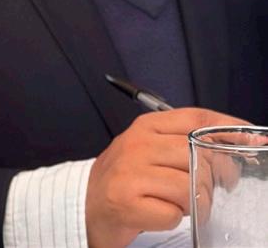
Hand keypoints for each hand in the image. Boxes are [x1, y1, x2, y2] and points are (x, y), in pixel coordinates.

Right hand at [86, 107, 248, 247]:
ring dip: (192, 204)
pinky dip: (172, 219)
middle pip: (199, 157)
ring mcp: (130, 173)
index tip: (253, 141)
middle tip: (206, 190)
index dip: (229, 129)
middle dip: (212, 180)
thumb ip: (183, 141)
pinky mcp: (126, 202)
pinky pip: (173, 213)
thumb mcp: (149, 148)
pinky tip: (158, 212)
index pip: (196, 119)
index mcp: (145, 127)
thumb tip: (234, 143)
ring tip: (176, 204)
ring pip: (190, 188)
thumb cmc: (125, 178)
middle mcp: (137, 145)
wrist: (85, 203)